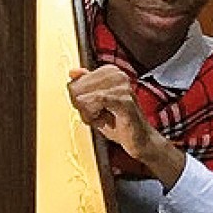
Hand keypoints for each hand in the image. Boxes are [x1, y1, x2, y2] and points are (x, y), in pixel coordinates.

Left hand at [66, 65, 185, 186]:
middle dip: (81, 105)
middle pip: (81, 86)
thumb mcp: (96, 103)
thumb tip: (73, 72)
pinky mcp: (125, 100)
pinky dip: (93, 112)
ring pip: (87, 95)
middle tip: (93, 115)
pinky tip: (99, 118)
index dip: (77, 96)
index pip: (80, 79)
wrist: (139, 140)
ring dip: (88, 112)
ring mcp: (124, 87)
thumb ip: (84, 86)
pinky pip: (98, 100)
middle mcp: (119, 76)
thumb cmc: (119, 123)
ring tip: (99, 117)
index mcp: (113, 72)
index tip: (84, 107)